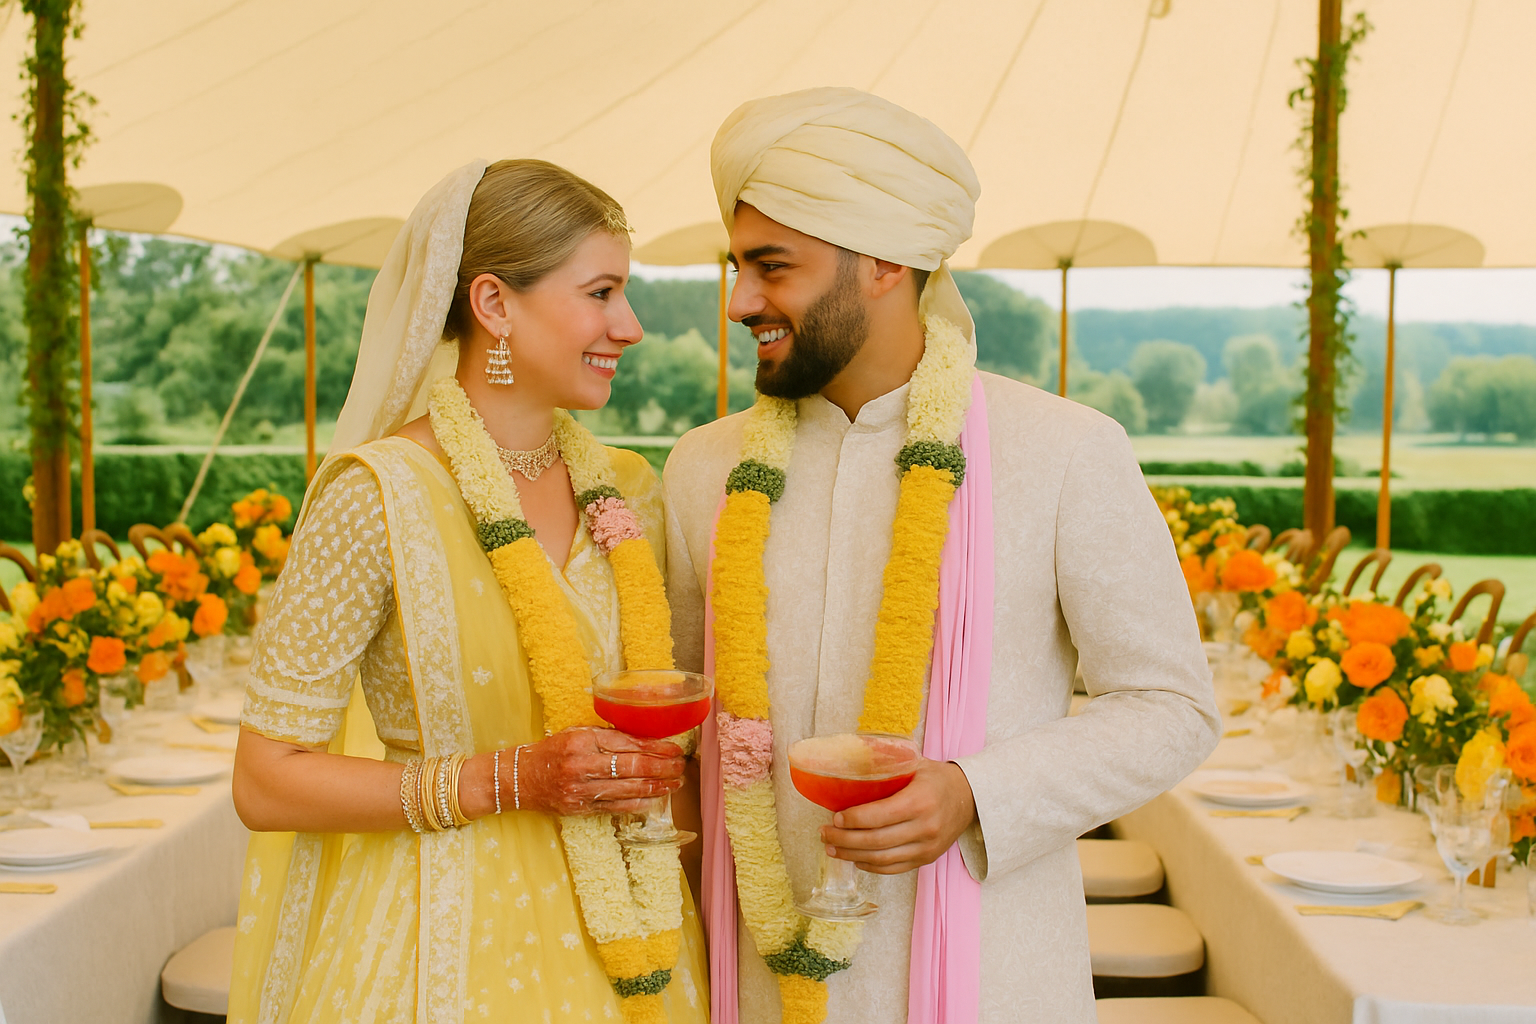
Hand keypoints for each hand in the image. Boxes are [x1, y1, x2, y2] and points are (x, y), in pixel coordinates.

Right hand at [512, 728, 684, 816]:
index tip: (674, 749)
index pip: (627, 743)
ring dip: (657, 787)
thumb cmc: (552, 751)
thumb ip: (607, 736)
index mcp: (583, 740)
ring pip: (628, 789)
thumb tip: (645, 740)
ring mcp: (581, 789)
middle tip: (680, 767)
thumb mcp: (577, 733)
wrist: (520, 778)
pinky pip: (616, 807)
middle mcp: (582, 764)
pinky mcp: (581, 809)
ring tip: (675, 783)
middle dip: (662, 767)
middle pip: (632, 767)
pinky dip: (639, 803)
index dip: (655, 747)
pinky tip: (656, 799)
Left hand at [820, 759, 975, 874]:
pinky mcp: (927, 859)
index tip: (834, 817)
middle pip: (876, 842)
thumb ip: (885, 764)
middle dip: (844, 839)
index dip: (852, 820)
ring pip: (882, 860)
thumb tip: (847, 762)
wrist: (970, 797)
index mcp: (920, 801)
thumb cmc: (937, 777)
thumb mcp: (915, 762)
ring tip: (832, 848)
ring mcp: (927, 847)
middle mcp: (925, 828)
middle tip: (824, 833)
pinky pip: (893, 869)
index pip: (879, 816)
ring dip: (852, 855)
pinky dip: (871, 866)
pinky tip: (855, 858)